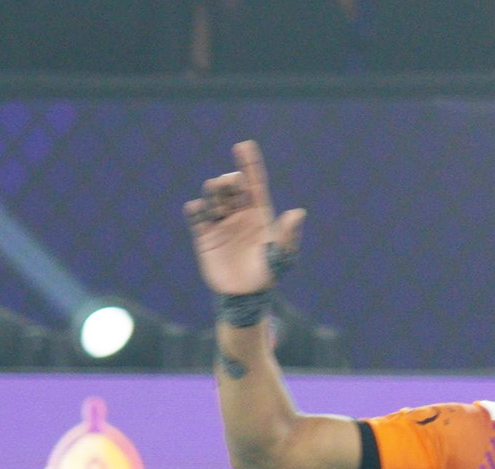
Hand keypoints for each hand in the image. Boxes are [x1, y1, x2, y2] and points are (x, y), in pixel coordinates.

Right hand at [184, 139, 304, 297]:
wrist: (244, 296)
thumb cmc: (267, 275)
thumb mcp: (281, 256)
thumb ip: (288, 235)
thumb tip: (299, 212)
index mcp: (258, 214)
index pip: (254, 183)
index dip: (250, 164)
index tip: (245, 145)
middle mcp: (238, 214)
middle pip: (231, 187)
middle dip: (230, 179)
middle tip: (232, 181)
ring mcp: (220, 222)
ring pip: (212, 196)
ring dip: (214, 190)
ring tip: (217, 192)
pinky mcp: (203, 234)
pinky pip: (196, 215)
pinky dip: (196, 208)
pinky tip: (199, 208)